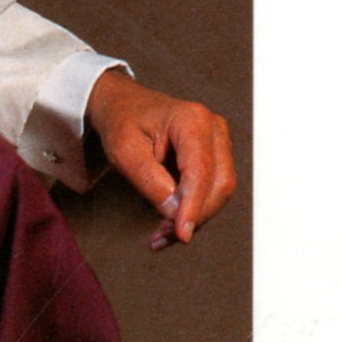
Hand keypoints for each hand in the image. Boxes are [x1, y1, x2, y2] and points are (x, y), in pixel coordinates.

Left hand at [85, 68, 236, 249]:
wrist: (123, 106)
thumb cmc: (122, 122)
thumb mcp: (124, 151)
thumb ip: (150, 181)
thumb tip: (175, 212)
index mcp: (192, 120)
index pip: (200, 171)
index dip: (193, 207)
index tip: (181, 233)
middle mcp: (213, 128)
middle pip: (219, 184)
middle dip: (194, 215)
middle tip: (163, 236)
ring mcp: (218, 141)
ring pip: (219, 190)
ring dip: (195, 216)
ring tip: (163, 232)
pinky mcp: (216, 155)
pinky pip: (213, 188)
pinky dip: (195, 209)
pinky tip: (172, 221)